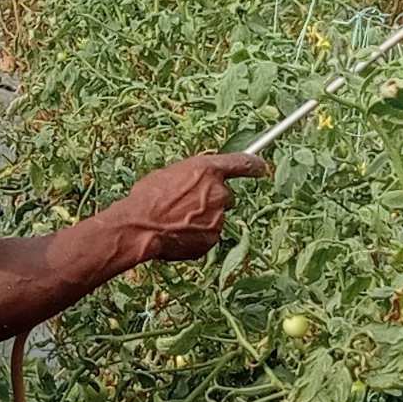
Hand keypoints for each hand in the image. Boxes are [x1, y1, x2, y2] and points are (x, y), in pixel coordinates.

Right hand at [111, 152, 265, 265]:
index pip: (243, 163)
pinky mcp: (213, 239)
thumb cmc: (147, 197)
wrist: (140, 226)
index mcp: (207, 169)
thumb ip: (191, 177)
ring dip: (202, 220)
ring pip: (216, 218)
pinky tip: (177, 234)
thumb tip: (196, 183)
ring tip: (175, 222)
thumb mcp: (168, 174)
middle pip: (227, 196)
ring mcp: (218, 217)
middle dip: (214, 201)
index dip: (254, 165)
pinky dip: (196, 236)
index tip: (262, 167)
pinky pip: (208, 236)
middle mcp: (218, 192)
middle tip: (189, 205)